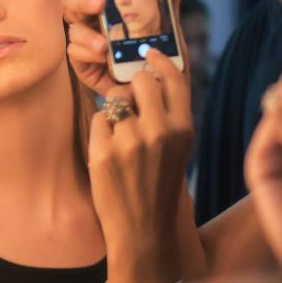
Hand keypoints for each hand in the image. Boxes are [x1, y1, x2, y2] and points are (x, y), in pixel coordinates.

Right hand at [64, 0, 189, 95]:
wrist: (161, 91)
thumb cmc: (159, 53)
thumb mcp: (167, 19)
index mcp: (107, 2)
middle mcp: (92, 18)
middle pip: (73, 1)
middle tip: (99, 3)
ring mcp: (85, 40)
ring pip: (73, 27)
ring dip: (86, 33)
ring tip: (104, 44)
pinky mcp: (83, 64)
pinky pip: (75, 53)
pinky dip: (88, 53)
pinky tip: (103, 57)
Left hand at [87, 49, 193, 282]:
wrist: (142, 230)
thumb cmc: (159, 185)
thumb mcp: (178, 149)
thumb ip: (169, 114)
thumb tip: (149, 77)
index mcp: (183, 129)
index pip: (173, 78)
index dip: (160, 60)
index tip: (149, 52)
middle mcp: (159, 131)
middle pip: (140, 82)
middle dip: (132, 88)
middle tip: (131, 106)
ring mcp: (129, 141)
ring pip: (115, 102)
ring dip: (116, 116)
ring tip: (123, 145)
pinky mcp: (103, 151)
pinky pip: (98, 121)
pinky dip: (101, 134)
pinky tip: (110, 157)